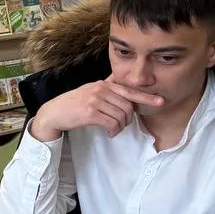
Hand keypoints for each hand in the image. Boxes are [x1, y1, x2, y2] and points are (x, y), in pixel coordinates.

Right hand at [30, 80, 163, 140]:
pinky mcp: (90, 113)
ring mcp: (95, 100)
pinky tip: (109, 133)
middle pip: (127, 106)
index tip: (160, 101)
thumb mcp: (90, 90)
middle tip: (121, 125)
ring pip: (121, 116)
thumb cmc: (73, 103)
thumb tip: (118, 80)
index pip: (129, 90)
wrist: (54, 112)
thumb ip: (105, 87)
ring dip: (120, 126)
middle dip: (128, 119)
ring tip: (114, 129)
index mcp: (103, 84)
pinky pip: (112, 123)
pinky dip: (114, 131)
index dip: (146, 97)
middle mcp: (100, 90)